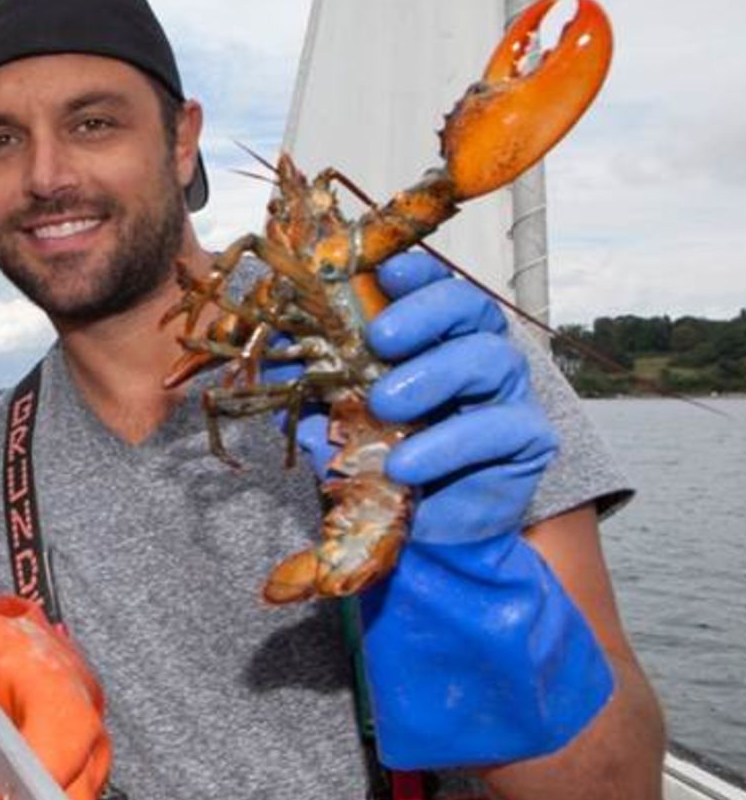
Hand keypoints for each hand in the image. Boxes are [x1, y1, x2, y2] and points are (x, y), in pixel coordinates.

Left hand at [345, 254, 610, 768]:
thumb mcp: (340, 413)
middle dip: (424, 320)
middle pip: (470, 314)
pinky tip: (407, 468)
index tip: (383, 271)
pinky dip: (449, 449)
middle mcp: (479, 355)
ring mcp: (507, 397)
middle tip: (378, 342)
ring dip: (434, 380)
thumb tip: (276, 356)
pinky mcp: (524, 446)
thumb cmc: (379, 454)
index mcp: (437, 336)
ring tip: (386, 410)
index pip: (437, 288)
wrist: (419, 528)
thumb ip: (320, 382)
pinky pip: (500, 433)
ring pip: (489, 364)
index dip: (415, 275)